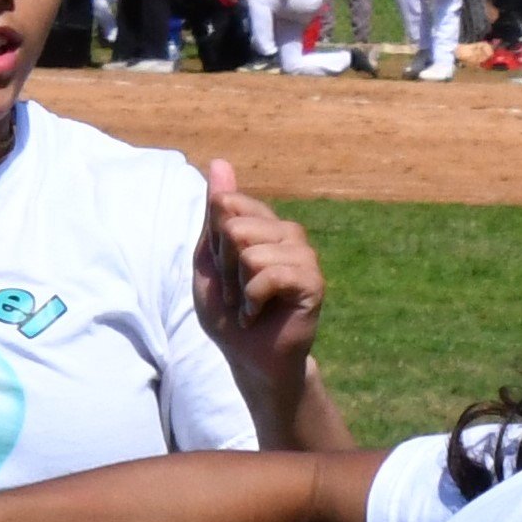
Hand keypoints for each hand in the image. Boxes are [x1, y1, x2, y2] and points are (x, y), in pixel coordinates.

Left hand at [195, 156, 326, 409]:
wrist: (250, 359)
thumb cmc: (229, 313)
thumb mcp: (209, 260)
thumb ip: (215, 214)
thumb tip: (220, 162)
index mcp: (264, 223)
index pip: (227, 203)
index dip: (215, 243)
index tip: (223, 272)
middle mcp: (287, 233)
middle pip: (236, 226)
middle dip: (225, 267)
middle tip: (237, 293)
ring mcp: (304, 256)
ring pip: (250, 251)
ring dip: (239, 288)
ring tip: (250, 305)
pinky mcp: (312, 282)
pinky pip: (269, 274)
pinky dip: (253, 301)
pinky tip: (259, 314)